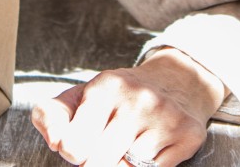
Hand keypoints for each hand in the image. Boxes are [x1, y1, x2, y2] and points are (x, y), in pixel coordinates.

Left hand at [31, 48, 226, 166]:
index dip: (73, 152)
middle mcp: (139, 99)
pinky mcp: (187, 135)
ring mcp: (166, 117)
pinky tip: (148, 148)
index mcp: (106, 87)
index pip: (72, 145)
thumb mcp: (82, 97)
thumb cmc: (119, 97)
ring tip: (126, 145)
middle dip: (95, 161)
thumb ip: (52, 116)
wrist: (175, 81)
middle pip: (98, 162)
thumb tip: (56, 141)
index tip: (80, 145)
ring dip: (122, 164)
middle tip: (104, 147)